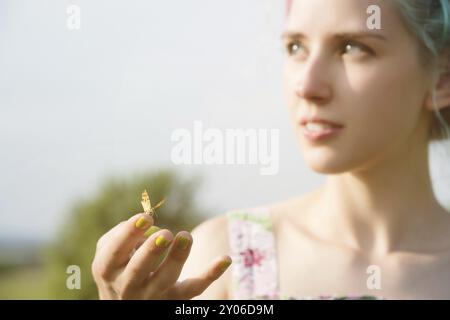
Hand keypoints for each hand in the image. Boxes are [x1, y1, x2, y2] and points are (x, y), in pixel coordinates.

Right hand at [91, 213, 231, 298]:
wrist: (124, 305)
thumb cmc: (118, 269)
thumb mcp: (109, 254)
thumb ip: (121, 235)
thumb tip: (148, 222)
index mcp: (108, 270)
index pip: (114, 252)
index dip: (128, 234)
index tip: (146, 218)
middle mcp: (128, 286)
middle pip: (138, 270)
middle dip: (152, 251)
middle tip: (165, 233)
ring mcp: (152, 295)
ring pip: (166, 279)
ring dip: (177, 258)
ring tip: (186, 236)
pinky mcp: (175, 299)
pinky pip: (194, 288)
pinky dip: (211, 273)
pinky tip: (226, 258)